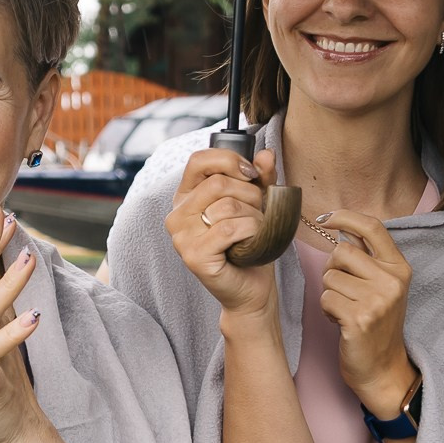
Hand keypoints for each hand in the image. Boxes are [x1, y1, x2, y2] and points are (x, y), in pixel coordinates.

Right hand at [166, 148, 281, 322]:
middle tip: (259, 212)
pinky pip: (230, 229)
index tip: (252, 175)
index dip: (229, 160)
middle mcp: (177, 215)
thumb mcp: (257, 204)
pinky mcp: (194, 255)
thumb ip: (260, 178)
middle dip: (250, 194)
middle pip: (218, 182)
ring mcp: (182, 237)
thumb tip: (266, 154)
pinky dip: (252, 232)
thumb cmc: (250, 245)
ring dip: (254, 216)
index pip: (199, 160)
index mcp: (186, 197)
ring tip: (257, 231)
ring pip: (227, 206)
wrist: (251, 288)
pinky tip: (251, 244)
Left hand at [313, 212, 416, 418]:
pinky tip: (341, 323)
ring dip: (330, 293)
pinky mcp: (359, 319)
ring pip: (330, 277)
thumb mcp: (382, 287)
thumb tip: (341, 229)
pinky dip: (327, 311)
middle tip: (344, 292)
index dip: (345, 217)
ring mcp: (378, 300)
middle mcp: (392, 281)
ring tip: (346, 310)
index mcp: (400, 268)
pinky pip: (326, 298)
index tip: (326, 218)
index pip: (372, 227)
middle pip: (342, 252)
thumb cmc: (376, 326)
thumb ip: (368, 259)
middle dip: (333, 270)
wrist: (383, 369)